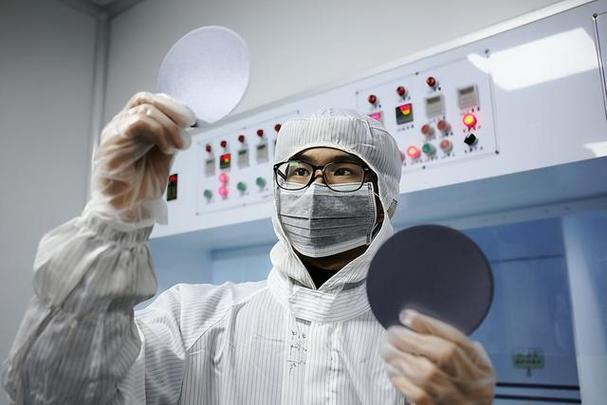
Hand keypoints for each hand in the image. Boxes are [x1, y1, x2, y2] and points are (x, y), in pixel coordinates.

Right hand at [87, 92, 195, 228]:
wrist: (128, 212)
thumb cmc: (141, 189)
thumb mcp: (164, 157)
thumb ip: (170, 139)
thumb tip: (185, 126)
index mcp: (134, 129)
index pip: (149, 102)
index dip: (171, 105)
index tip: (190, 118)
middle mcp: (122, 127)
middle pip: (145, 100)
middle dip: (172, 109)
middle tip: (189, 123)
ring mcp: (115, 133)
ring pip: (144, 109)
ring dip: (169, 126)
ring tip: (179, 145)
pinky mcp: (112, 142)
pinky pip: (137, 123)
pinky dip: (158, 131)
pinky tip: (167, 148)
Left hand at [379, 309, 495, 404]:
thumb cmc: (468, 391)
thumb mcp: (475, 368)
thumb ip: (459, 347)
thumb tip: (422, 324)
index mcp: (481, 368)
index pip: (457, 340)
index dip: (429, 325)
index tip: (406, 316)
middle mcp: (472, 384)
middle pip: (443, 355)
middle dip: (412, 340)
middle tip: (391, 334)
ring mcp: (456, 400)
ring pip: (427, 375)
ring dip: (401, 359)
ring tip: (386, 350)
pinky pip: (418, 395)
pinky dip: (401, 380)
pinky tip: (392, 370)